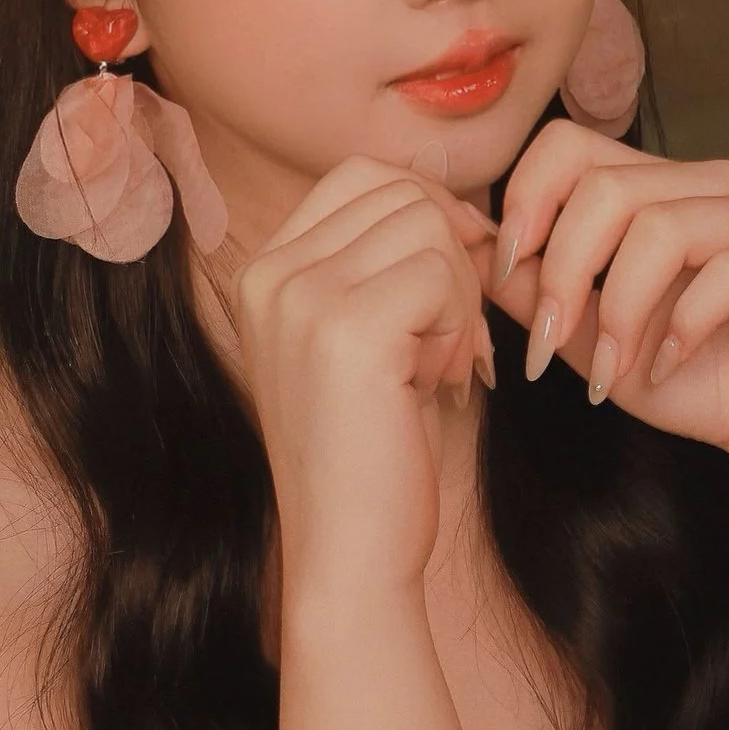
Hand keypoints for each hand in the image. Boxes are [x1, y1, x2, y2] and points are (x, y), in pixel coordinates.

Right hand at [235, 157, 495, 595]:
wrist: (350, 553)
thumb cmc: (373, 451)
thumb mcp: (365, 339)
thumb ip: (387, 265)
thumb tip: (461, 203)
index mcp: (264, 270)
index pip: (364, 176)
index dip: (429, 216)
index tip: (452, 285)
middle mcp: (269, 273)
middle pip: (403, 193)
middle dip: (452, 260)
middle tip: (452, 341)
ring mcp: (300, 297)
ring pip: (429, 227)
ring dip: (461, 297)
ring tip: (442, 366)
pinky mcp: (346, 328)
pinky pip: (442, 273)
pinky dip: (463, 326)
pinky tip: (443, 382)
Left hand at [492, 121, 728, 484]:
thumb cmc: (691, 378)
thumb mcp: (590, 340)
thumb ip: (536, 292)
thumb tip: (472, 250)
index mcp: (657, 186)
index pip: (571, 145)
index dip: (528, 203)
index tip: (511, 276)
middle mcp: (711, 184)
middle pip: (607, 188)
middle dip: (564, 274)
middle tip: (549, 348)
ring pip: (661, 227)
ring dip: (620, 311)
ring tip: (614, 370)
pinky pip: (728, 269)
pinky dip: (684, 326)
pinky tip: (672, 364)